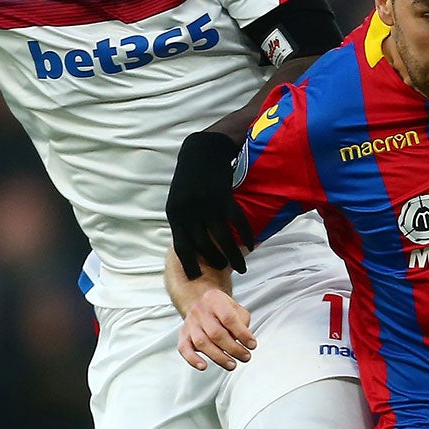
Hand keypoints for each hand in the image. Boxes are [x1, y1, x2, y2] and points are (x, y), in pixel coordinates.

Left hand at [167, 129, 253, 277]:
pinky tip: (252, 244)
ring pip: (222, 239)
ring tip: (241, 267)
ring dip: (232, 256)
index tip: (197, 277)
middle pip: (203, 246)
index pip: (181, 247)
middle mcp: (190, 212)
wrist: (201, 151)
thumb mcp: (178, 200)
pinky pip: (237, 223)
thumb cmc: (189, 178)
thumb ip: (182, 221)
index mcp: (176, 214)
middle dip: (215, 262)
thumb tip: (189, 244)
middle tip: (224, 270)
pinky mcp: (225, 198)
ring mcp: (207, 205)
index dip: (189, 265)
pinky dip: (247, 235)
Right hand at [178, 287, 257, 370]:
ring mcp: (190, 323)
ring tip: (232, 364)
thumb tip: (243, 340)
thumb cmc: (222, 309)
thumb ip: (242, 322)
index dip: (242, 334)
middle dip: (233, 348)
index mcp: (215, 300)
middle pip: (216, 333)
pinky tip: (203, 366)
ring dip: (219, 357)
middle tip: (245, 356)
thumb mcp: (237, 309)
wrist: (202, 305)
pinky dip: (193, 359)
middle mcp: (200, 311)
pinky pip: (184, 348)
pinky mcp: (183, 335)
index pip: (229, 318)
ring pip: (202, 343)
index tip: (252, 345)